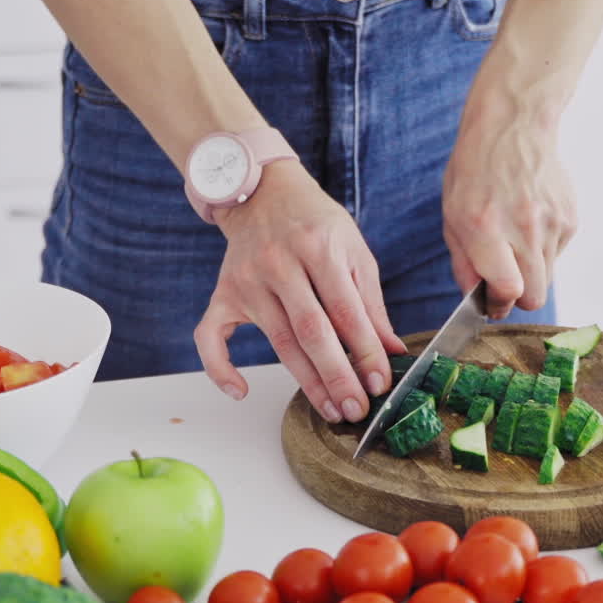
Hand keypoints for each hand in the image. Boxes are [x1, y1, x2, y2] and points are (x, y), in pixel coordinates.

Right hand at [193, 161, 405, 421]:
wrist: (264, 192)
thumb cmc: (316, 224)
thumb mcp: (354, 251)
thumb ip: (372, 303)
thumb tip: (391, 352)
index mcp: (319, 248)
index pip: (346, 311)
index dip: (365, 352)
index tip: (380, 384)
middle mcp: (280, 263)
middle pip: (310, 332)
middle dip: (337, 376)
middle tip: (356, 410)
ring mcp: (248, 279)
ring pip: (278, 342)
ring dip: (306, 383)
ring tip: (331, 410)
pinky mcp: (224, 292)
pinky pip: (211, 336)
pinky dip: (220, 368)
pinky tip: (241, 391)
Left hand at [441, 94, 576, 318]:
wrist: (513, 126)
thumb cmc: (475, 171)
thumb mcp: (452, 216)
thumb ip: (464, 264)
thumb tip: (477, 300)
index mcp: (486, 227)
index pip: (508, 289)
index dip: (499, 304)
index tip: (492, 302)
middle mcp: (523, 227)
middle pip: (535, 296)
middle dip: (518, 297)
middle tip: (504, 281)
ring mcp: (552, 223)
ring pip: (547, 277)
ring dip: (530, 271)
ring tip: (514, 240)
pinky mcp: (570, 219)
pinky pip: (557, 254)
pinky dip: (543, 249)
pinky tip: (529, 222)